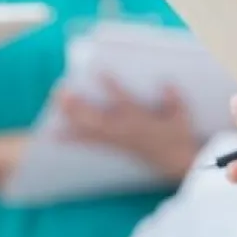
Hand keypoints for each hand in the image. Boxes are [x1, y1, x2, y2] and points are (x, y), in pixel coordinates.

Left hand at [56, 77, 199, 180]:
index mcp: (139, 120)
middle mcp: (124, 130)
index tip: (99, 73)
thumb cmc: (180, 137)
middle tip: (60, 92)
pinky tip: (55, 135)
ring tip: (55, 105)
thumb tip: (165, 81)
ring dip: (71, 118)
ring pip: (89, 130)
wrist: (178, 164)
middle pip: (95, 118)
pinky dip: (71, 138)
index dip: (111, 86)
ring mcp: (117, 140)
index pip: (123, 100)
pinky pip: (88, 142)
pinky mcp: (114, 148)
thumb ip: (172, 98)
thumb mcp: (180, 115)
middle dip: (78, 106)